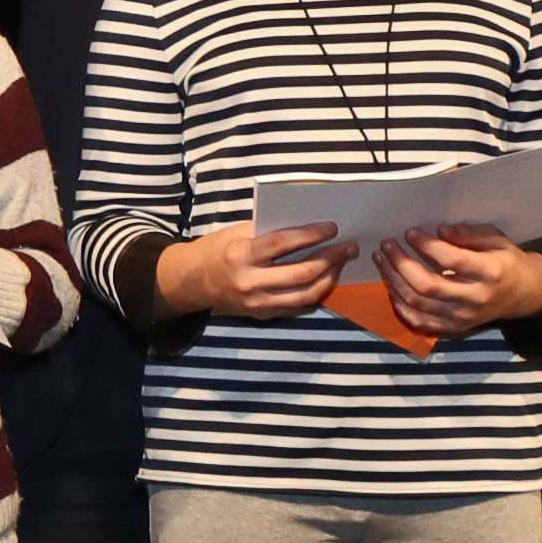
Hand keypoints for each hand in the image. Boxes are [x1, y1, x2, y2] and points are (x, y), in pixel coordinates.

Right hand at [156, 221, 348, 319]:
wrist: (193, 282)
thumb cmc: (217, 250)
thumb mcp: (236, 233)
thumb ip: (267, 232)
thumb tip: (307, 227)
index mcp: (240, 255)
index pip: (282, 243)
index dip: (311, 235)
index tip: (332, 228)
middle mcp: (249, 282)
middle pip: (302, 273)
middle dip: (331, 258)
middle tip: (349, 247)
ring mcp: (256, 303)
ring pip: (305, 294)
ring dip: (329, 278)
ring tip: (341, 263)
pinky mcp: (262, 315)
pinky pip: (297, 307)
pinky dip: (315, 293)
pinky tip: (325, 280)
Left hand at [378, 221, 541, 338]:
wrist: (523, 294)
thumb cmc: (506, 261)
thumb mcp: (496, 239)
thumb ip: (468, 234)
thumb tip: (439, 231)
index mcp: (491, 273)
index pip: (452, 260)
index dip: (426, 246)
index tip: (409, 232)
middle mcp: (476, 299)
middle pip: (428, 285)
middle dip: (401, 263)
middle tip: (387, 245)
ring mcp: (463, 317)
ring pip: (418, 303)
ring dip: (393, 280)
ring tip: (382, 259)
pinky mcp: (453, 327)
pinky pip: (418, 320)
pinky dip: (400, 304)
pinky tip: (391, 286)